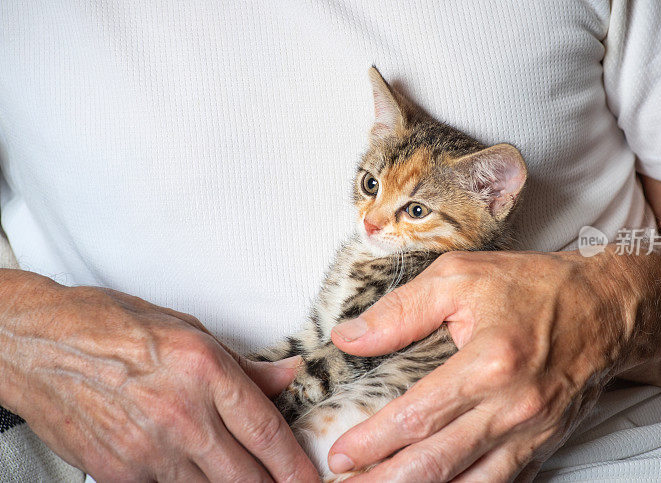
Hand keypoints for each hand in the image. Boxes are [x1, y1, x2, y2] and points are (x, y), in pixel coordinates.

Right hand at [0, 269, 317, 481]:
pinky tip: (196, 476)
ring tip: (242, 478)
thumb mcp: (186, 329)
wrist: (34, 345)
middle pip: (247, 475)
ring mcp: (148, 450)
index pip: (267, 431)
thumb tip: (285, 377)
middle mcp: (180, 415)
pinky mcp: (119, 474)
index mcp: (203, 370)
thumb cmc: (106, 327)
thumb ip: (242, 365)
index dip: (296, 465)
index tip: (310, 479)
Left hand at [328, 250, 634, 480]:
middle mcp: (511, 407)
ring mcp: (531, 432)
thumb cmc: (536, 287)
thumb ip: (401, 311)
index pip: (417, 416)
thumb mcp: (461, 277)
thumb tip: (349, 338)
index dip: (373, 441)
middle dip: (385, 481)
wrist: (609, 307)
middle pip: (436, 463)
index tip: (341, 455)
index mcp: (488, 363)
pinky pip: (500, 482)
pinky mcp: (543, 443)